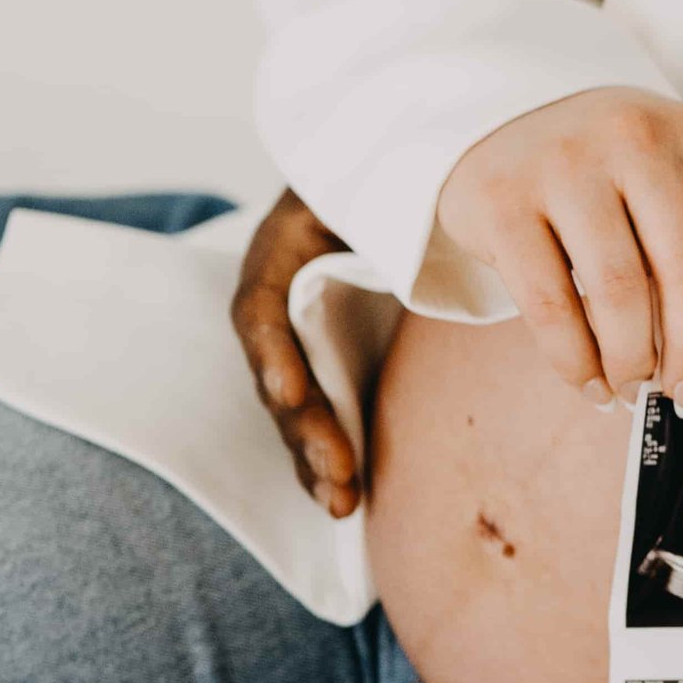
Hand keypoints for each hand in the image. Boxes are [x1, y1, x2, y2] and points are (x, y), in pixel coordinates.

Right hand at [231, 188, 361, 514]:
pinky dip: (326, 458)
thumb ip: (383, 213)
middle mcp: (275, 305)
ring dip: (314, 459)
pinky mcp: (320, 367)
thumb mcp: (369, 187)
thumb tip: (422, 233)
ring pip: (294, 410)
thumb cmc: (377, 181)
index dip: (274, 356)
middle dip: (307, 430)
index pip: (261, 311)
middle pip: (279, 376)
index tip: (292, 395)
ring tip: (341, 502)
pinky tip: (344, 499)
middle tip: (338, 473)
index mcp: (278, 256)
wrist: (374, 184)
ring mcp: (294, 340)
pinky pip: (315, 417)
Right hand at [434, 87, 682, 417]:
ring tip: (633, 387)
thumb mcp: (669, 183)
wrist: (501, 116)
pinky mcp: (502, 200)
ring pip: (620, 293)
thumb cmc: (606, 172)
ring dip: (633, 362)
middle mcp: (636, 139)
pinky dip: (576, 362)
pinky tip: (591, 384)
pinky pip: (549, 305)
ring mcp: (564, 164)